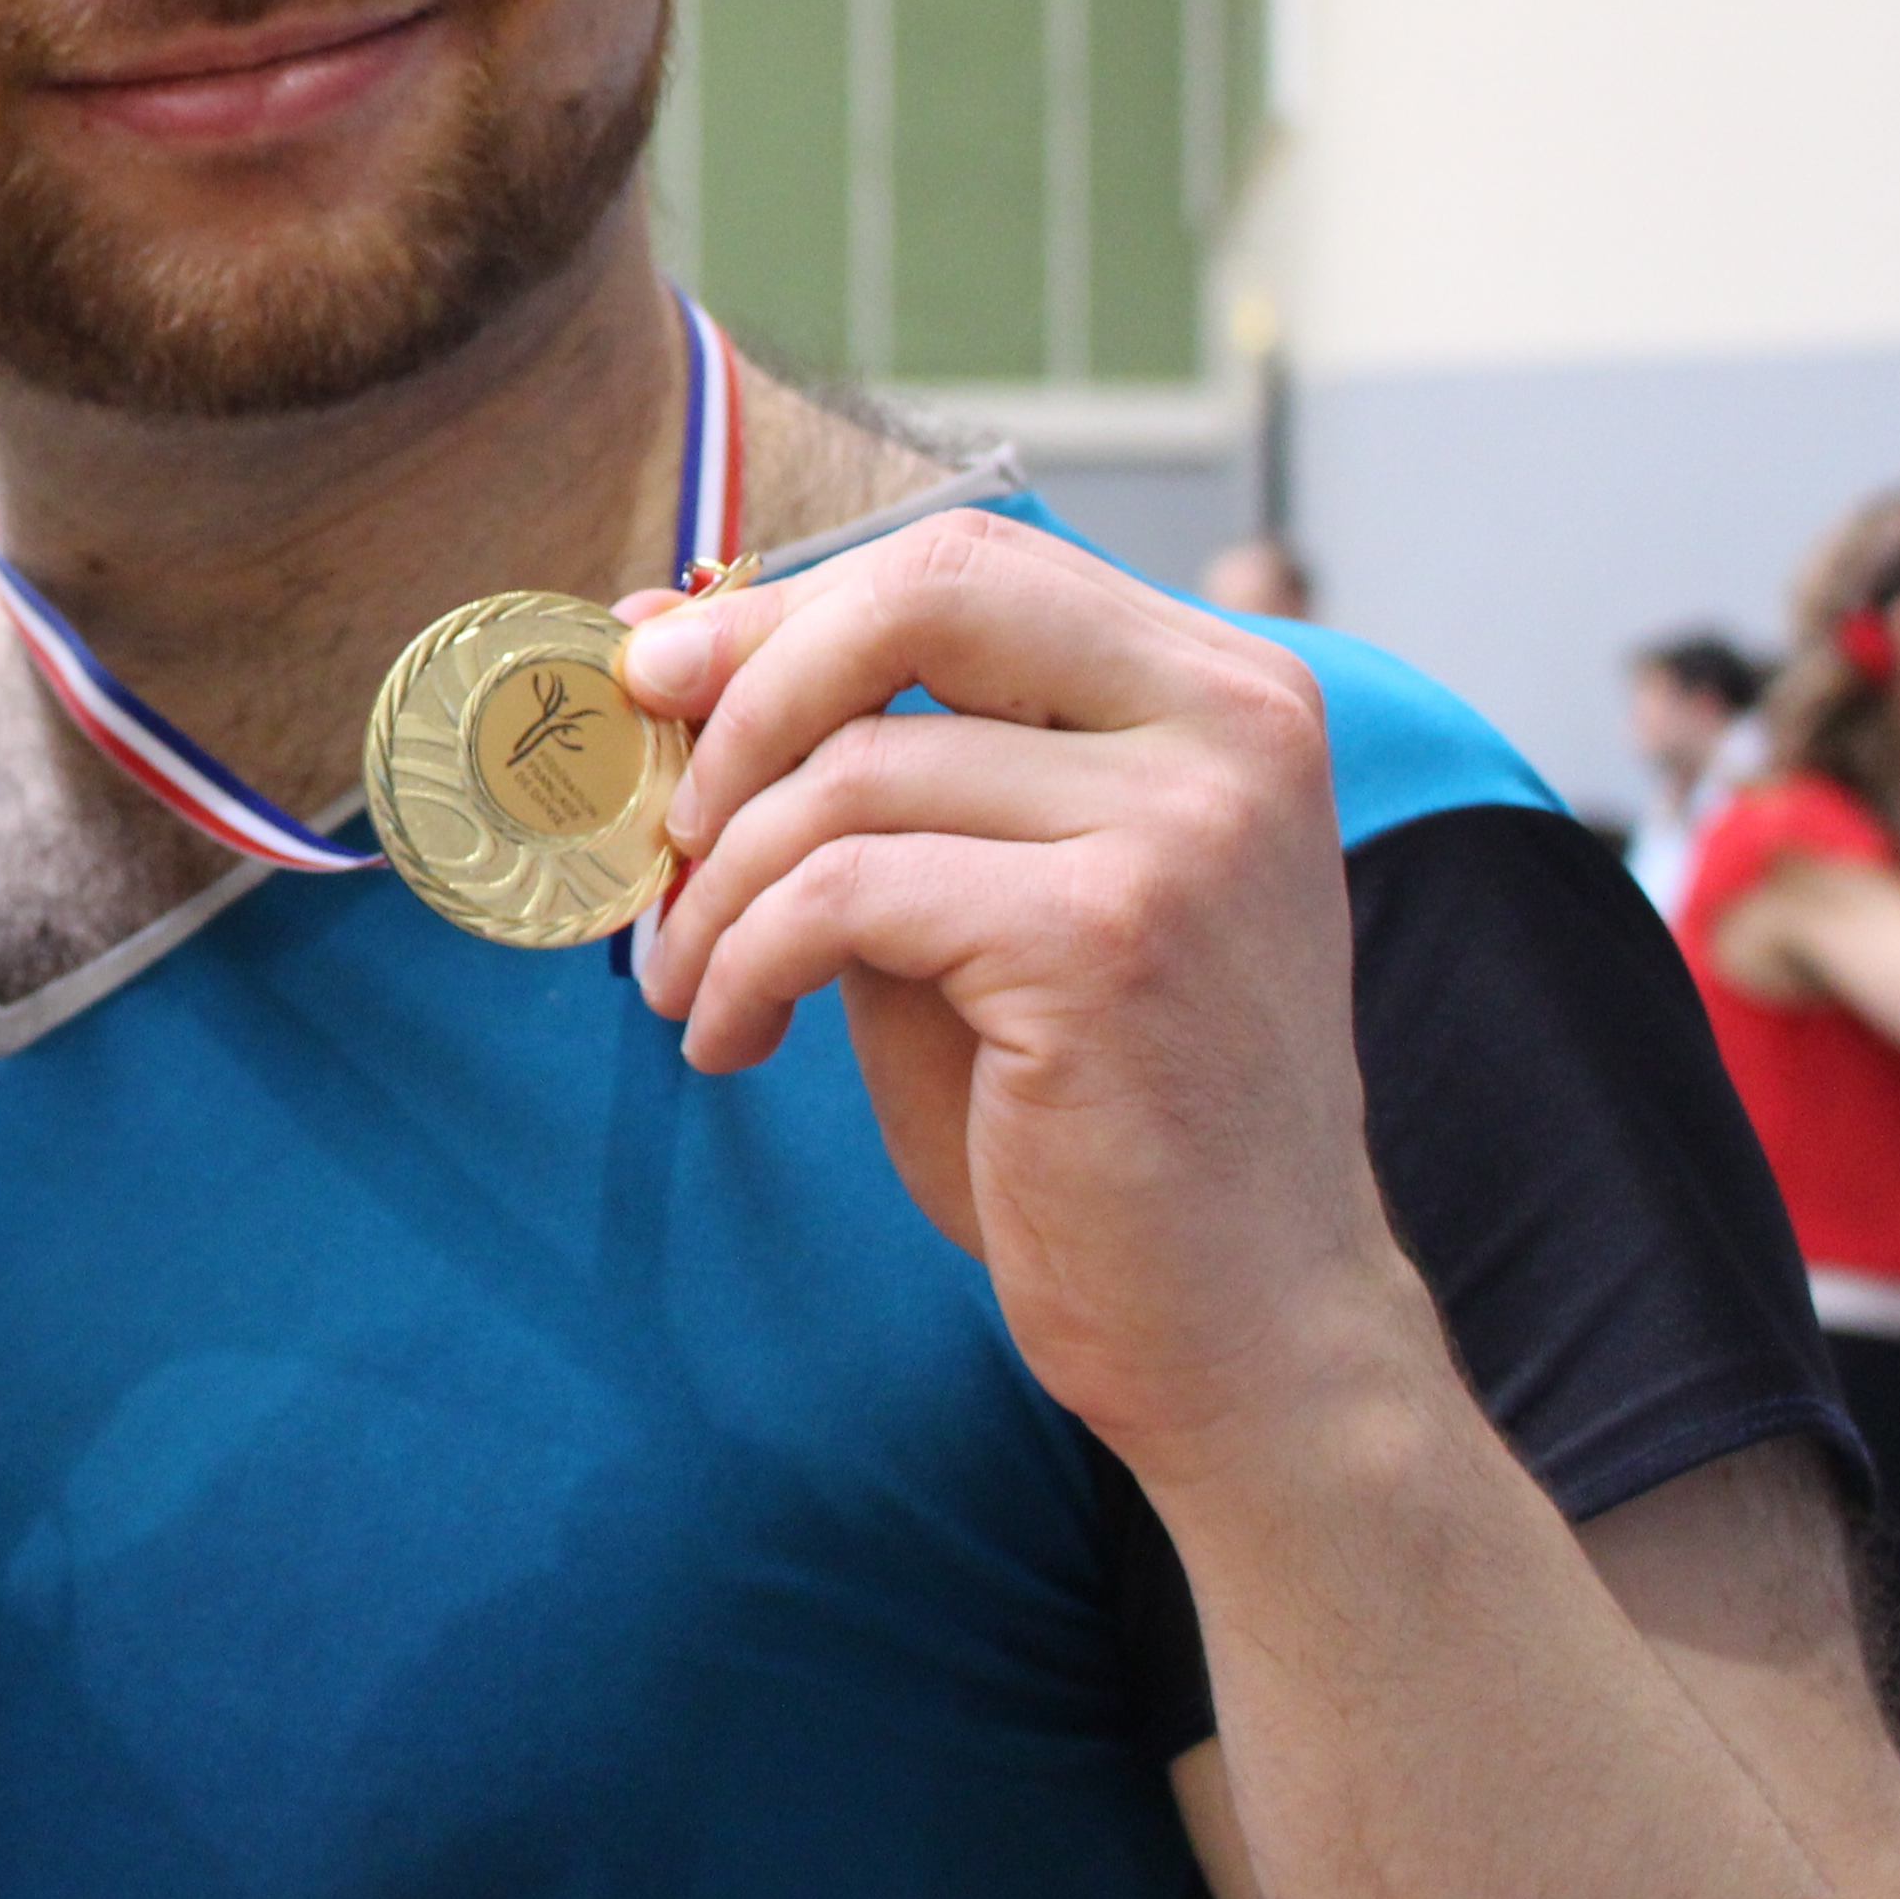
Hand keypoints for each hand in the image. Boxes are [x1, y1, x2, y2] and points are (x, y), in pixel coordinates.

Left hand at [620, 511, 1428, 1486]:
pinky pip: (840, 894)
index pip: (967, 563)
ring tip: (683, 976)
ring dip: (718, 882)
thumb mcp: (981, 902)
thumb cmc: (1097, 1122)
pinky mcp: (1106, 937)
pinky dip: (744, 961)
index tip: (655, 675)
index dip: (786, 607)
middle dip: (746, 682)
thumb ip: (872, 781)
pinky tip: (729, 1040)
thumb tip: (668, 648)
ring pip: (851, 769)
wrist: (1245, 1335)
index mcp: (1219, 693)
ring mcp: (1182, 826)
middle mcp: (1228, 727)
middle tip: (655, 804)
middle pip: (924, 593)